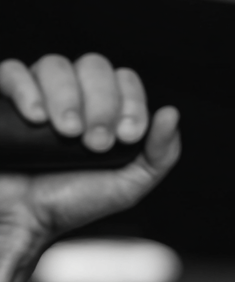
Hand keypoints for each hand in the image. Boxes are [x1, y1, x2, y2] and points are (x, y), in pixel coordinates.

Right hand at [0, 53, 180, 262]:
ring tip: (67, 133)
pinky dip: (27, 90)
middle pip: (94, 66)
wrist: (28, 217)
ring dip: (67, 98)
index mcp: (107, 109)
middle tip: (95, 143)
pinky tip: (36, 119)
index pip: (126, 80)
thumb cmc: (76, 200)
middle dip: (101, 104)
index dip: (131, 103)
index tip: (126, 137)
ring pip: (56, 64)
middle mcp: (74, 94)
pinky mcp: (4, 97)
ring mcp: (38, 91)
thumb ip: (159, 155)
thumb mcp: (129, 185)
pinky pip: (12, 71)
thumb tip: (171, 113)